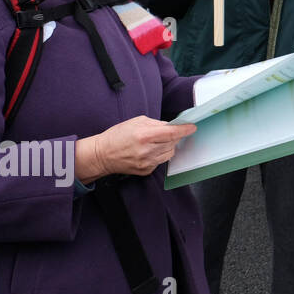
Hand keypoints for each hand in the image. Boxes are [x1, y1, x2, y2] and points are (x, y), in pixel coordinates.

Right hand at [76, 116, 196, 182]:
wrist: (101, 155)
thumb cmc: (117, 136)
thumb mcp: (135, 122)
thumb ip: (156, 124)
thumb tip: (171, 126)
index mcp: (144, 136)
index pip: (172, 133)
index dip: (184, 130)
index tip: (192, 127)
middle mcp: (147, 151)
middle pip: (173, 143)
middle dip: (174, 136)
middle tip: (167, 133)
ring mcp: (147, 163)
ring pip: (169, 153)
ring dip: (168, 146)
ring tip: (155, 142)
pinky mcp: (146, 171)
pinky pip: (161, 161)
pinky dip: (159, 155)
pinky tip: (149, 151)